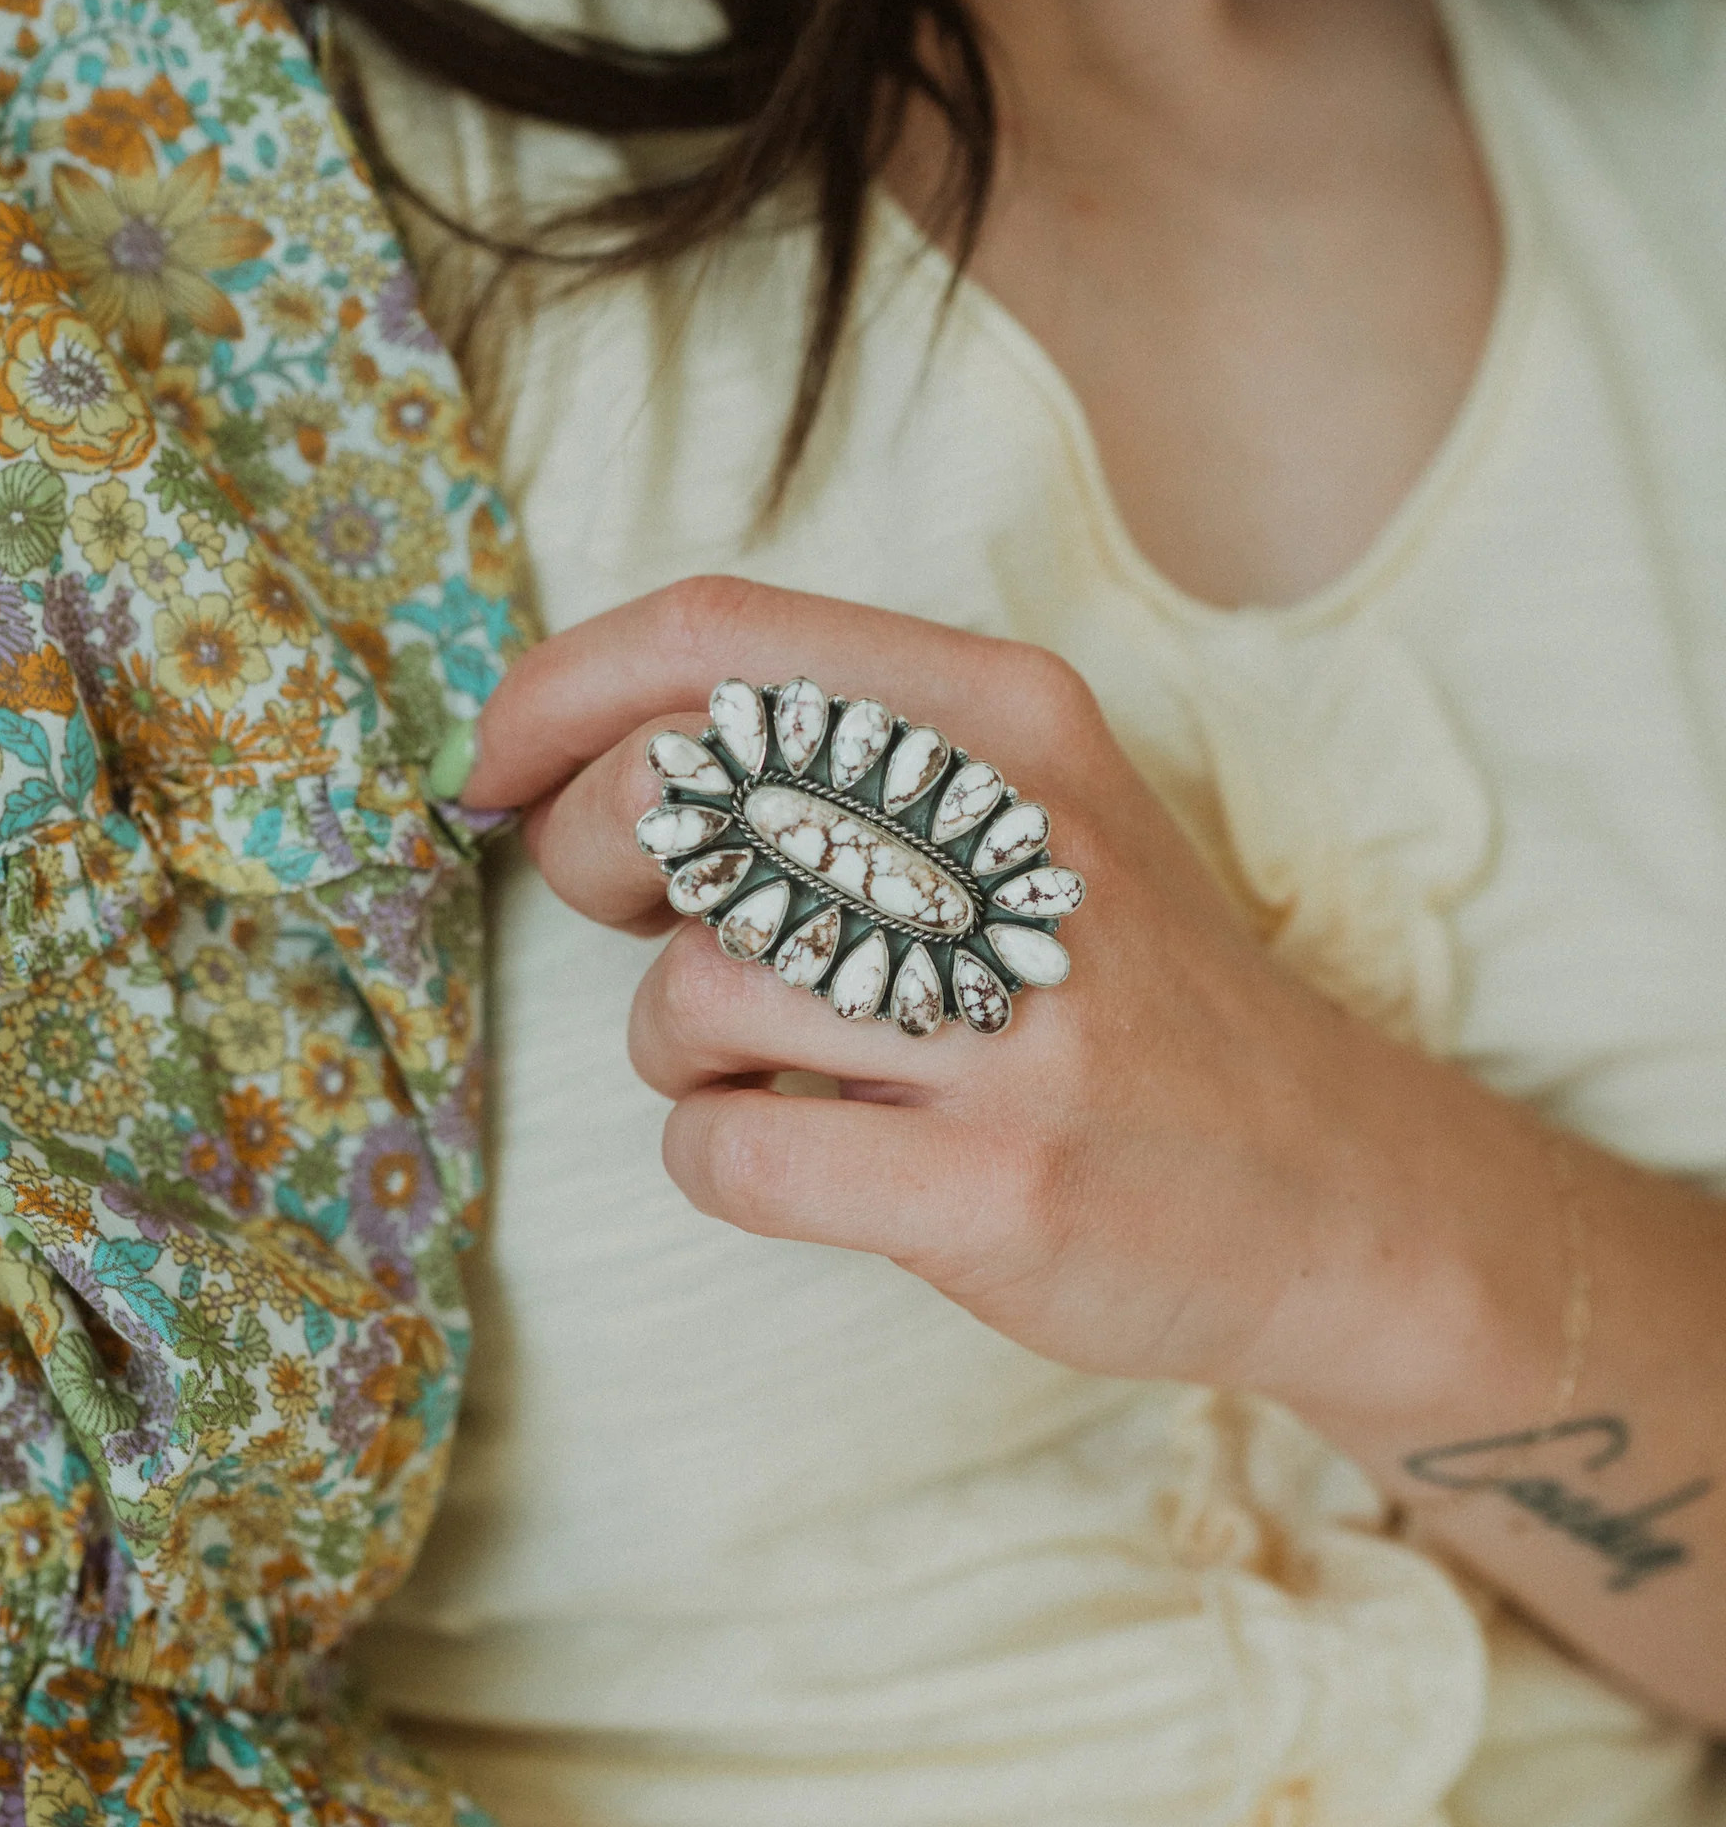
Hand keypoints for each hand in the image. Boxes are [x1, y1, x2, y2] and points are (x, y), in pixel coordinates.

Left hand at [467, 577, 1508, 1433]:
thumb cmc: (1119, 990)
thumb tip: (560, 758)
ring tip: (770, 1062)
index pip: (714, 636)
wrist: (1333, 1191)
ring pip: (690, 990)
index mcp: (1013, 716)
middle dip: (593, 861)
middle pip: (676, 792)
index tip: (493, 767)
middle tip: (644, 926)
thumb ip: (827, 754)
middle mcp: (1021, 841)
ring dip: (674, 1043)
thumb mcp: (1025, 807)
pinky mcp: (1001, 1184)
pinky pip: (727, 1153)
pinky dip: (714, 1158)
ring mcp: (1021, 1024)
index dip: (553, 693)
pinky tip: (796, 1149)